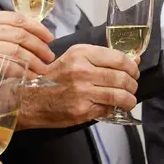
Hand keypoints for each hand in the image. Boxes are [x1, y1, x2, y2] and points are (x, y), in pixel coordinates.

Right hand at [0, 12, 54, 99]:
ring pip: (18, 50)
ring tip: (44, 68)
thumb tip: (24, 38)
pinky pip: (8, 67)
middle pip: (21, 34)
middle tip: (49, 55)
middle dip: (40, 45)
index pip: (17, 18)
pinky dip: (23, 72)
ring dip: (35, 61)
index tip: (49, 37)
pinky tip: (30, 77)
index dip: (38, 27)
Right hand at [17, 45, 138, 128]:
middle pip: (122, 78)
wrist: (29, 99)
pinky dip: (114, 109)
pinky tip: (112, 107)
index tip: (134, 71)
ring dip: (129, 99)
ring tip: (129, 100)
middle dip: (132, 84)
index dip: (132, 67)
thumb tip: (135, 60)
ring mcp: (82, 91)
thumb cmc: (53, 78)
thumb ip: (104, 59)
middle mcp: (82, 71)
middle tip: (132, 87)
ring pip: (119, 95)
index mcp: (81, 54)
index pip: (119, 58)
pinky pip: (107, 108)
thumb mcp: (76, 59)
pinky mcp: (81, 109)